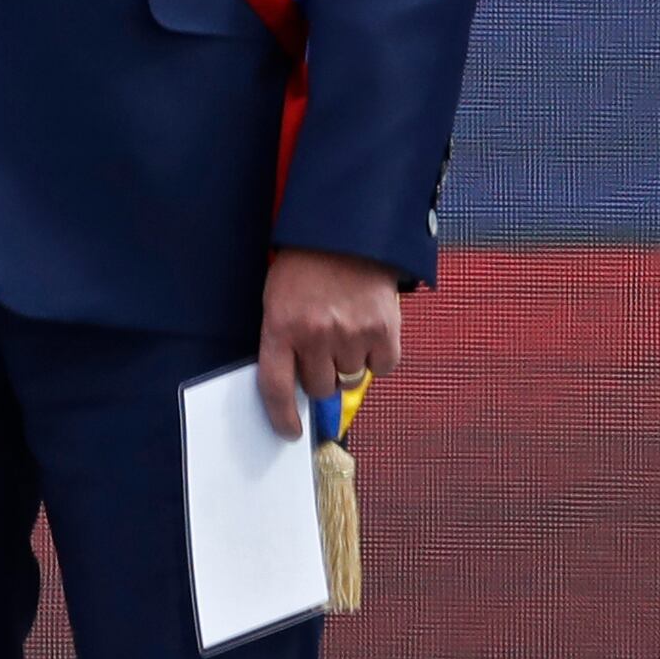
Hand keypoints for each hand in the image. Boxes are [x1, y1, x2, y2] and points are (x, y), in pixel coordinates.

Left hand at [259, 244, 404, 439]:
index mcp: (281, 326)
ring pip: (351, 377)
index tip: (291, 430)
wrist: (350, 228)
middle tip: (325, 347)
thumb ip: (285, 340)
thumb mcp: (280, 297)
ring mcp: (351, 333)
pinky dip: (379, 355)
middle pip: (319, 387)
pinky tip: (371, 330)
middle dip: (321, 373)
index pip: (275, 388)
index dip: (283, 416)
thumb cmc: (309, 263)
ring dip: (350, 360)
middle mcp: (315, 335)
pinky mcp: (383, 329)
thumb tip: (299, 386)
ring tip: (348, 326)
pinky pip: (383, 366)